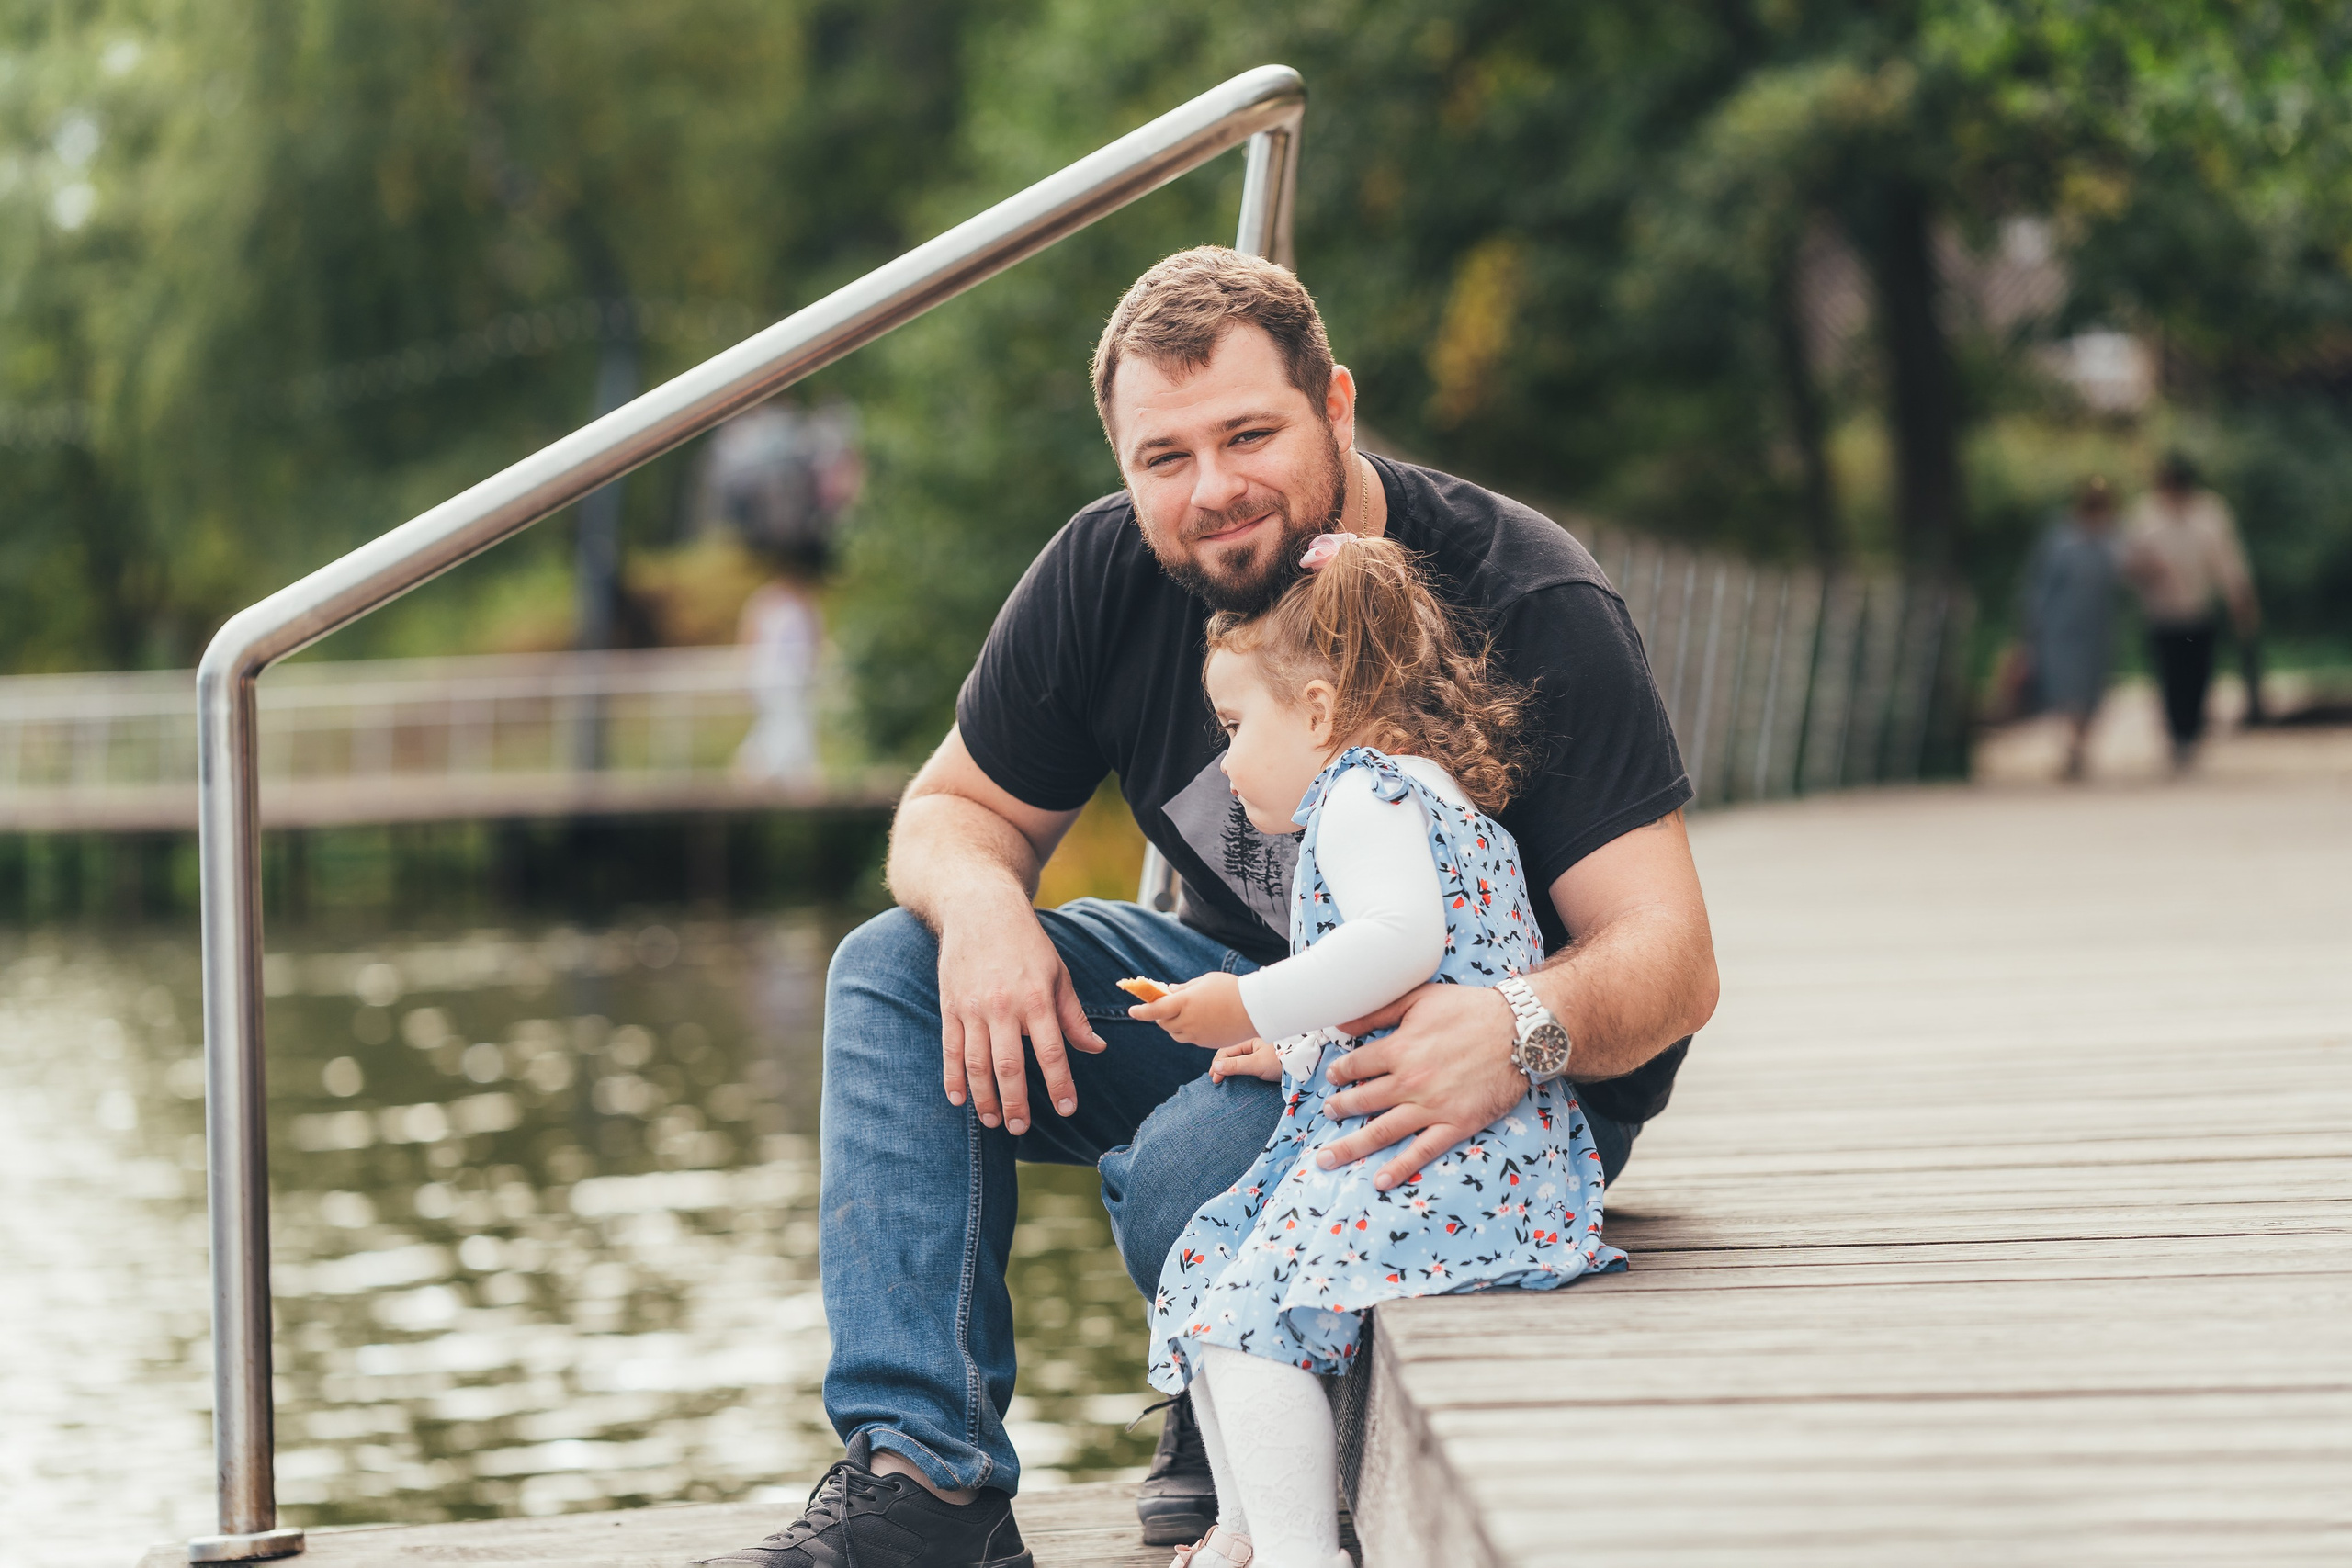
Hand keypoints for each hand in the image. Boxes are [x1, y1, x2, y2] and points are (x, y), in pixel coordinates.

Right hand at [935, 887, 1104, 1135]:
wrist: (979, 908)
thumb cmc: (1026, 942)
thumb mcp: (1058, 974)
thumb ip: (1073, 1016)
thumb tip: (1096, 1049)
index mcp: (1036, 999)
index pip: (1051, 1052)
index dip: (1059, 1084)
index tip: (1066, 1109)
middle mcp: (1003, 1006)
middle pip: (1010, 1066)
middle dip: (1016, 1103)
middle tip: (1020, 1129)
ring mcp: (972, 1008)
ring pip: (977, 1064)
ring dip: (985, 1097)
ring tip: (993, 1121)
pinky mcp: (950, 1006)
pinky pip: (950, 1050)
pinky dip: (953, 1078)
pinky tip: (959, 1100)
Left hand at [1128, 971, 1255, 1047]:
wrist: (1256, 1009)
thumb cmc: (1231, 989)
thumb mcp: (1206, 981)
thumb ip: (1185, 988)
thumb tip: (1170, 991)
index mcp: (1185, 1002)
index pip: (1155, 1009)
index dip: (1141, 1011)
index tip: (1132, 1010)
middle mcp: (1188, 1021)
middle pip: (1163, 1023)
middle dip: (1160, 1015)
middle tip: (1164, 1007)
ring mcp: (1197, 1035)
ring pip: (1175, 1033)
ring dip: (1173, 1025)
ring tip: (1183, 1014)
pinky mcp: (1207, 1043)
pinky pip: (1190, 1038)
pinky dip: (1188, 1031)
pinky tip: (1199, 1021)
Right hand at [1209, 1037, 1283, 1083]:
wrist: (1305, 1064)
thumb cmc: (1282, 1061)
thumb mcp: (1257, 1064)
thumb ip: (1236, 1065)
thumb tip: (1215, 1067)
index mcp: (1250, 1039)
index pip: (1226, 1051)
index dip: (1218, 1065)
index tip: (1215, 1080)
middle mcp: (1253, 1043)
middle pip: (1230, 1054)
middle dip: (1221, 1065)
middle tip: (1215, 1080)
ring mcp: (1259, 1051)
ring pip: (1238, 1058)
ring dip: (1228, 1068)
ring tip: (1221, 1078)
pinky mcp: (1265, 1060)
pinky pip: (1246, 1062)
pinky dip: (1237, 1069)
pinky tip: (1235, 1076)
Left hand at [1317, 982, 1524, 1190]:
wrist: (1520, 1030)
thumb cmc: (1471, 1009)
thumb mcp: (1420, 998)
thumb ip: (1379, 1010)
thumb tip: (1341, 1022)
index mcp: (1399, 1048)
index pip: (1356, 1066)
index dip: (1340, 1073)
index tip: (1333, 1079)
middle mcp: (1409, 1081)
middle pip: (1361, 1101)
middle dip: (1338, 1110)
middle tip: (1327, 1115)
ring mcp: (1432, 1106)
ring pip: (1381, 1131)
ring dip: (1351, 1147)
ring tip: (1327, 1158)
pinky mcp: (1456, 1124)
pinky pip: (1422, 1151)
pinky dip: (1400, 1168)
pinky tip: (1380, 1180)